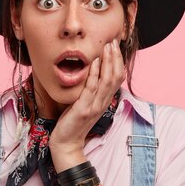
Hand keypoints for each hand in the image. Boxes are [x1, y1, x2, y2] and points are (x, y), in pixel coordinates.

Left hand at [49, 38, 124, 170]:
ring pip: (107, 80)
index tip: (115, 46)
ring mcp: (95, 106)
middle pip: (116, 76)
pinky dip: (95, 73)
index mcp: (104, 101)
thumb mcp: (84, 104)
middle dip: (115, 57)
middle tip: (113, 41)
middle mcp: (103, 102)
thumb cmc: (73, 123)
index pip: (117, 78)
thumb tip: (91, 74)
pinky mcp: (84, 109)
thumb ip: (90, 91)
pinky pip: (91, 89)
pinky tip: (94, 62)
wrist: (66, 144)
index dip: (118, 61)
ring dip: (108, 61)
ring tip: (107, 46)